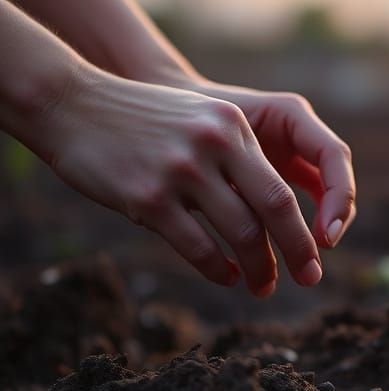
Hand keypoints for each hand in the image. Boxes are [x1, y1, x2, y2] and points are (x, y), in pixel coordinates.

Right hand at [45, 68, 326, 296]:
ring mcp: (181, 172)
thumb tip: (274, 208)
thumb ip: (237, 154)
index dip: (304, 225)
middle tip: (309, 279)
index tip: (316, 252)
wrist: (70, 104)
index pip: (284, 186)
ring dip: (259, 268)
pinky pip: (198, 246)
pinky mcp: (148, 197)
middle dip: (298, 251)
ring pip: (241, 233)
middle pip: (275, 210)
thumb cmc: (141, 120)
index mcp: (233, 126)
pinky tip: (227, 277)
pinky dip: (219, 269)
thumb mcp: (201, 119)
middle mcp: (214, 145)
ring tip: (263, 286)